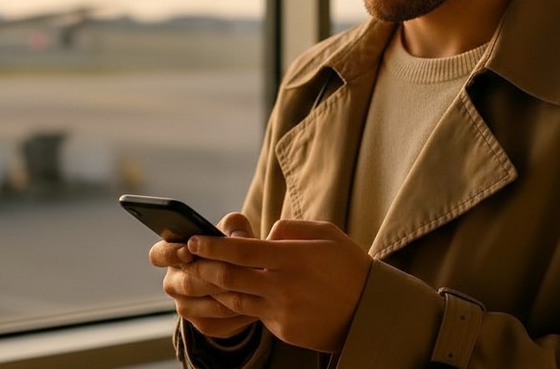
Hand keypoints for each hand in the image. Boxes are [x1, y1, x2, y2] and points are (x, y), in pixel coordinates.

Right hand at [149, 212, 258, 338]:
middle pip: (188, 284)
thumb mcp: (234, 229)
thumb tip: (238, 238)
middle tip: (239, 270)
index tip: (188, 251)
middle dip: (216, 276)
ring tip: (253, 285)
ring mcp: (186, 307)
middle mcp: (173, 283)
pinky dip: (239, 312)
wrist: (247, 278)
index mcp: (172, 254)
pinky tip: (254, 302)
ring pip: (207, 304)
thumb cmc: (233, 245)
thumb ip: (233, 227)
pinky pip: (221, 321)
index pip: (158, 255)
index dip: (170, 254)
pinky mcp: (204, 325)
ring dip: (231, 294)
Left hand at [185, 219, 372, 352]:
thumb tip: (263, 235)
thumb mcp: (326, 234)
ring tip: (205, 276)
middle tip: (190, 258)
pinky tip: (236, 294)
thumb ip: (290, 229)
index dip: (213, 245)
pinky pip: (255, 314)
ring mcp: (282, 312)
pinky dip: (243, 303)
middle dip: (203, 266)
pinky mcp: (283, 330)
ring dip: (216, 288)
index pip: (241, 251)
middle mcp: (284, 287)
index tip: (195, 238)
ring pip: (235, 300)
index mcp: (294, 258)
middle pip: (229, 278)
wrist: (369, 311)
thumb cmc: (348, 266)